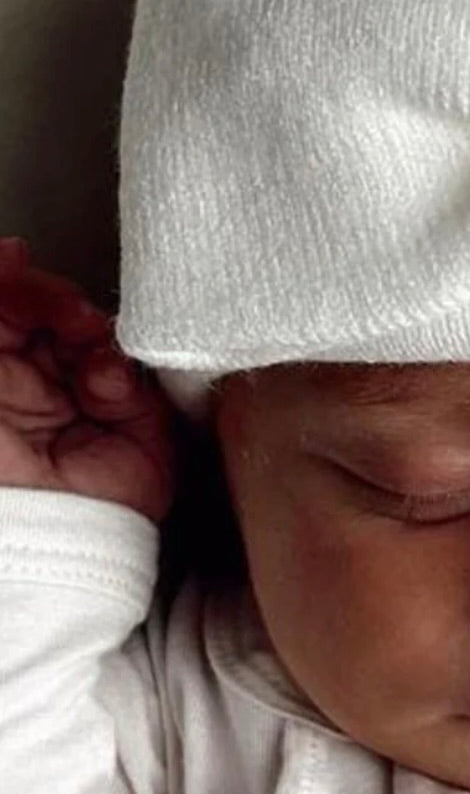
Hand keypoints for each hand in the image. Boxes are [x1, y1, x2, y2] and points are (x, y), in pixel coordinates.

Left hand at [0, 237, 176, 524]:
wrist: (31, 542)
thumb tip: (9, 251)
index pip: (10, 309)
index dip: (15, 281)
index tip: (15, 257)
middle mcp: (36, 385)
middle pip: (53, 313)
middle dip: (52, 299)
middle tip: (55, 306)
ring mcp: (84, 401)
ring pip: (96, 333)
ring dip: (85, 328)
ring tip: (79, 339)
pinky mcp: (133, 421)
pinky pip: (130, 372)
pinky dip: (115, 367)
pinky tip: (100, 384)